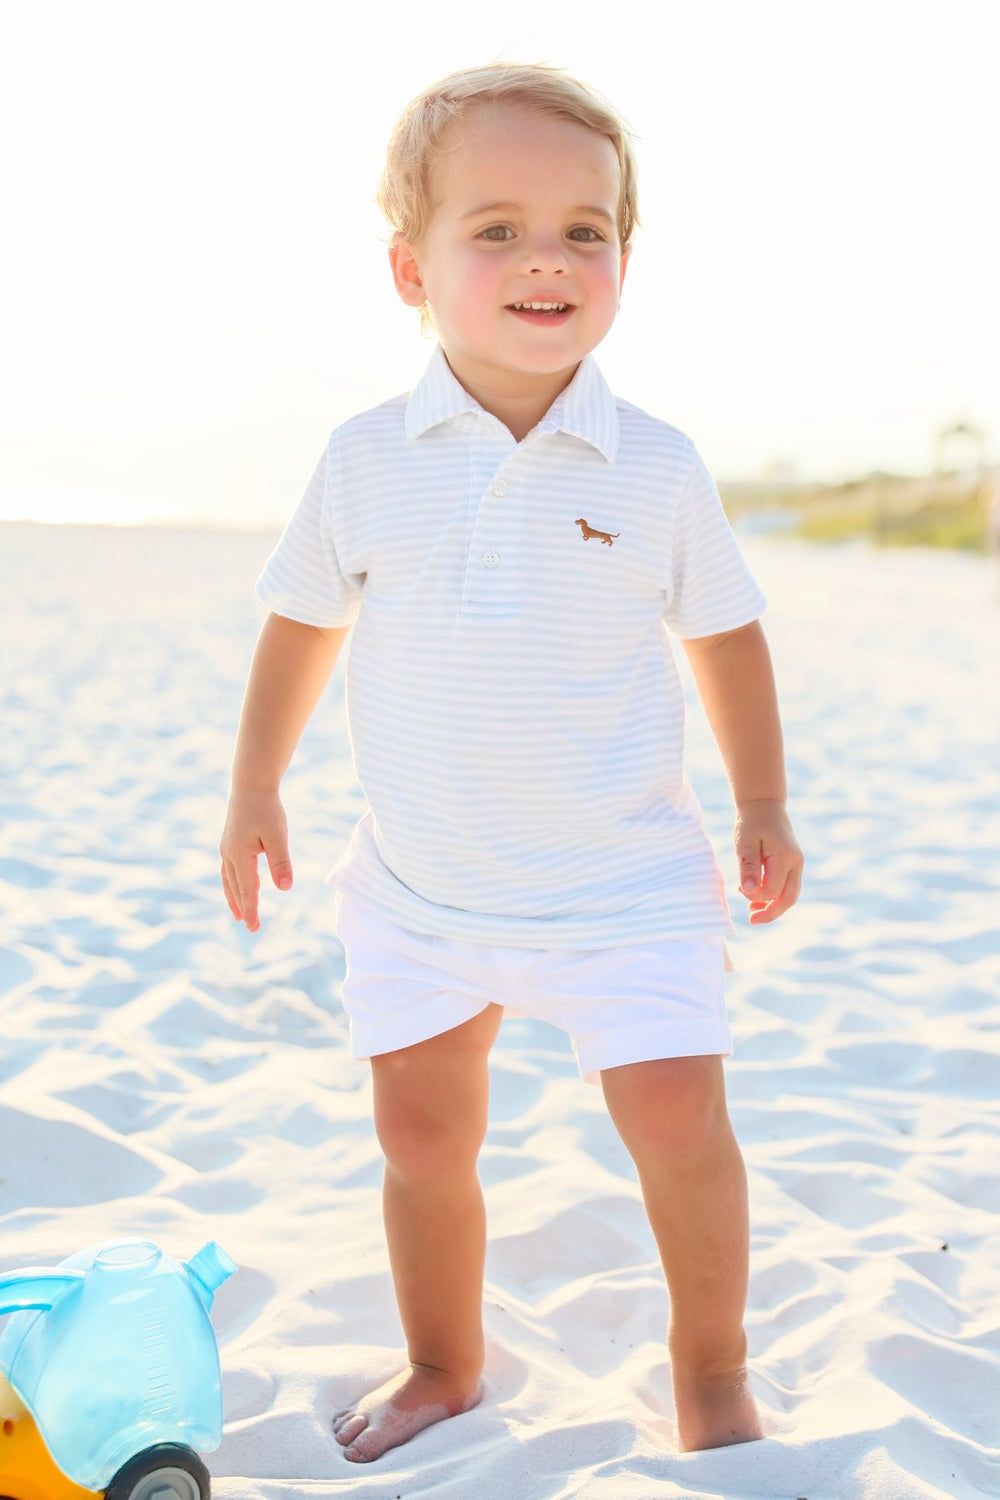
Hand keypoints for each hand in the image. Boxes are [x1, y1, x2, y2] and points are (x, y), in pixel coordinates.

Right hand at [219, 788, 292, 931]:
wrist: (251, 785)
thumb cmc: (266, 809)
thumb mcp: (278, 835)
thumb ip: (280, 862)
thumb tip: (285, 887)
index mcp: (240, 855)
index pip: (247, 889)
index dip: (251, 909)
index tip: (253, 927)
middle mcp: (229, 854)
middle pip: (235, 888)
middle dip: (243, 908)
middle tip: (251, 927)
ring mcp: (226, 848)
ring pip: (228, 880)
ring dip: (234, 897)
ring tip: (238, 913)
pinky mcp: (229, 842)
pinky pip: (229, 870)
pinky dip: (232, 883)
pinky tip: (238, 886)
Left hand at [734, 799, 802, 924]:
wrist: (763, 804)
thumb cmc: (751, 822)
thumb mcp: (745, 843)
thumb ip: (748, 867)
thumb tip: (750, 892)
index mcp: (785, 857)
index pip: (773, 890)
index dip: (756, 896)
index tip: (739, 888)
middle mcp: (796, 863)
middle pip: (788, 898)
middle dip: (770, 912)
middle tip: (751, 921)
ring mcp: (797, 863)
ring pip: (790, 895)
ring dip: (772, 905)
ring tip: (753, 912)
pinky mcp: (793, 864)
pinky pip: (787, 886)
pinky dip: (775, 896)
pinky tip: (758, 898)